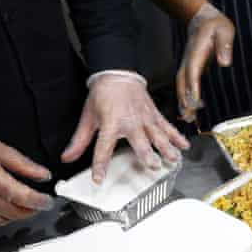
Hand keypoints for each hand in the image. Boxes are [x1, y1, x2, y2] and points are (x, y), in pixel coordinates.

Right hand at [0, 133, 54, 229]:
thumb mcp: (0, 150)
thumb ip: (24, 165)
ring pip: (4, 221)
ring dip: (15, 215)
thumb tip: (43, 175)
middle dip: (31, 210)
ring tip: (19, 204)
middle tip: (37, 203)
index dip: (41, 202)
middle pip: (17, 213)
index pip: (25, 198)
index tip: (48, 201)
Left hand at [61, 72, 189, 182]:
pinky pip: (167, 126)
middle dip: (147, 154)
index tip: (99, 178)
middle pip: (140, 141)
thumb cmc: (103, 95)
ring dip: (167, 147)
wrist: (118, 74)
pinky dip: (177, 136)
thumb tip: (67, 156)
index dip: (100, 165)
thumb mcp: (88, 117)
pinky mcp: (154, 115)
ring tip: (173, 159)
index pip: (104, 148)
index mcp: (112, 123)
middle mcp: (131, 122)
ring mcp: (145, 118)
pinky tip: (184, 145)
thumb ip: (80, 140)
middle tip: (153, 166)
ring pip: (158, 135)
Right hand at [177, 3, 234, 122]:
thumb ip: (224, 45)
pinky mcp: (190, 68)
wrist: (202, 19)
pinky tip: (190, 110)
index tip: (194, 101)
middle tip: (188, 117)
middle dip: (184, 100)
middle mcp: (189, 60)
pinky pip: (186, 85)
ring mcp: (188, 65)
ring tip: (188, 119)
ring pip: (182, 85)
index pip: (193, 71)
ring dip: (183, 102)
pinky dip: (185, 97)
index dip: (193, 87)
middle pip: (183, 82)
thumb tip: (224, 62)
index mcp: (196, 52)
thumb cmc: (216, 25)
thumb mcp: (224, 30)